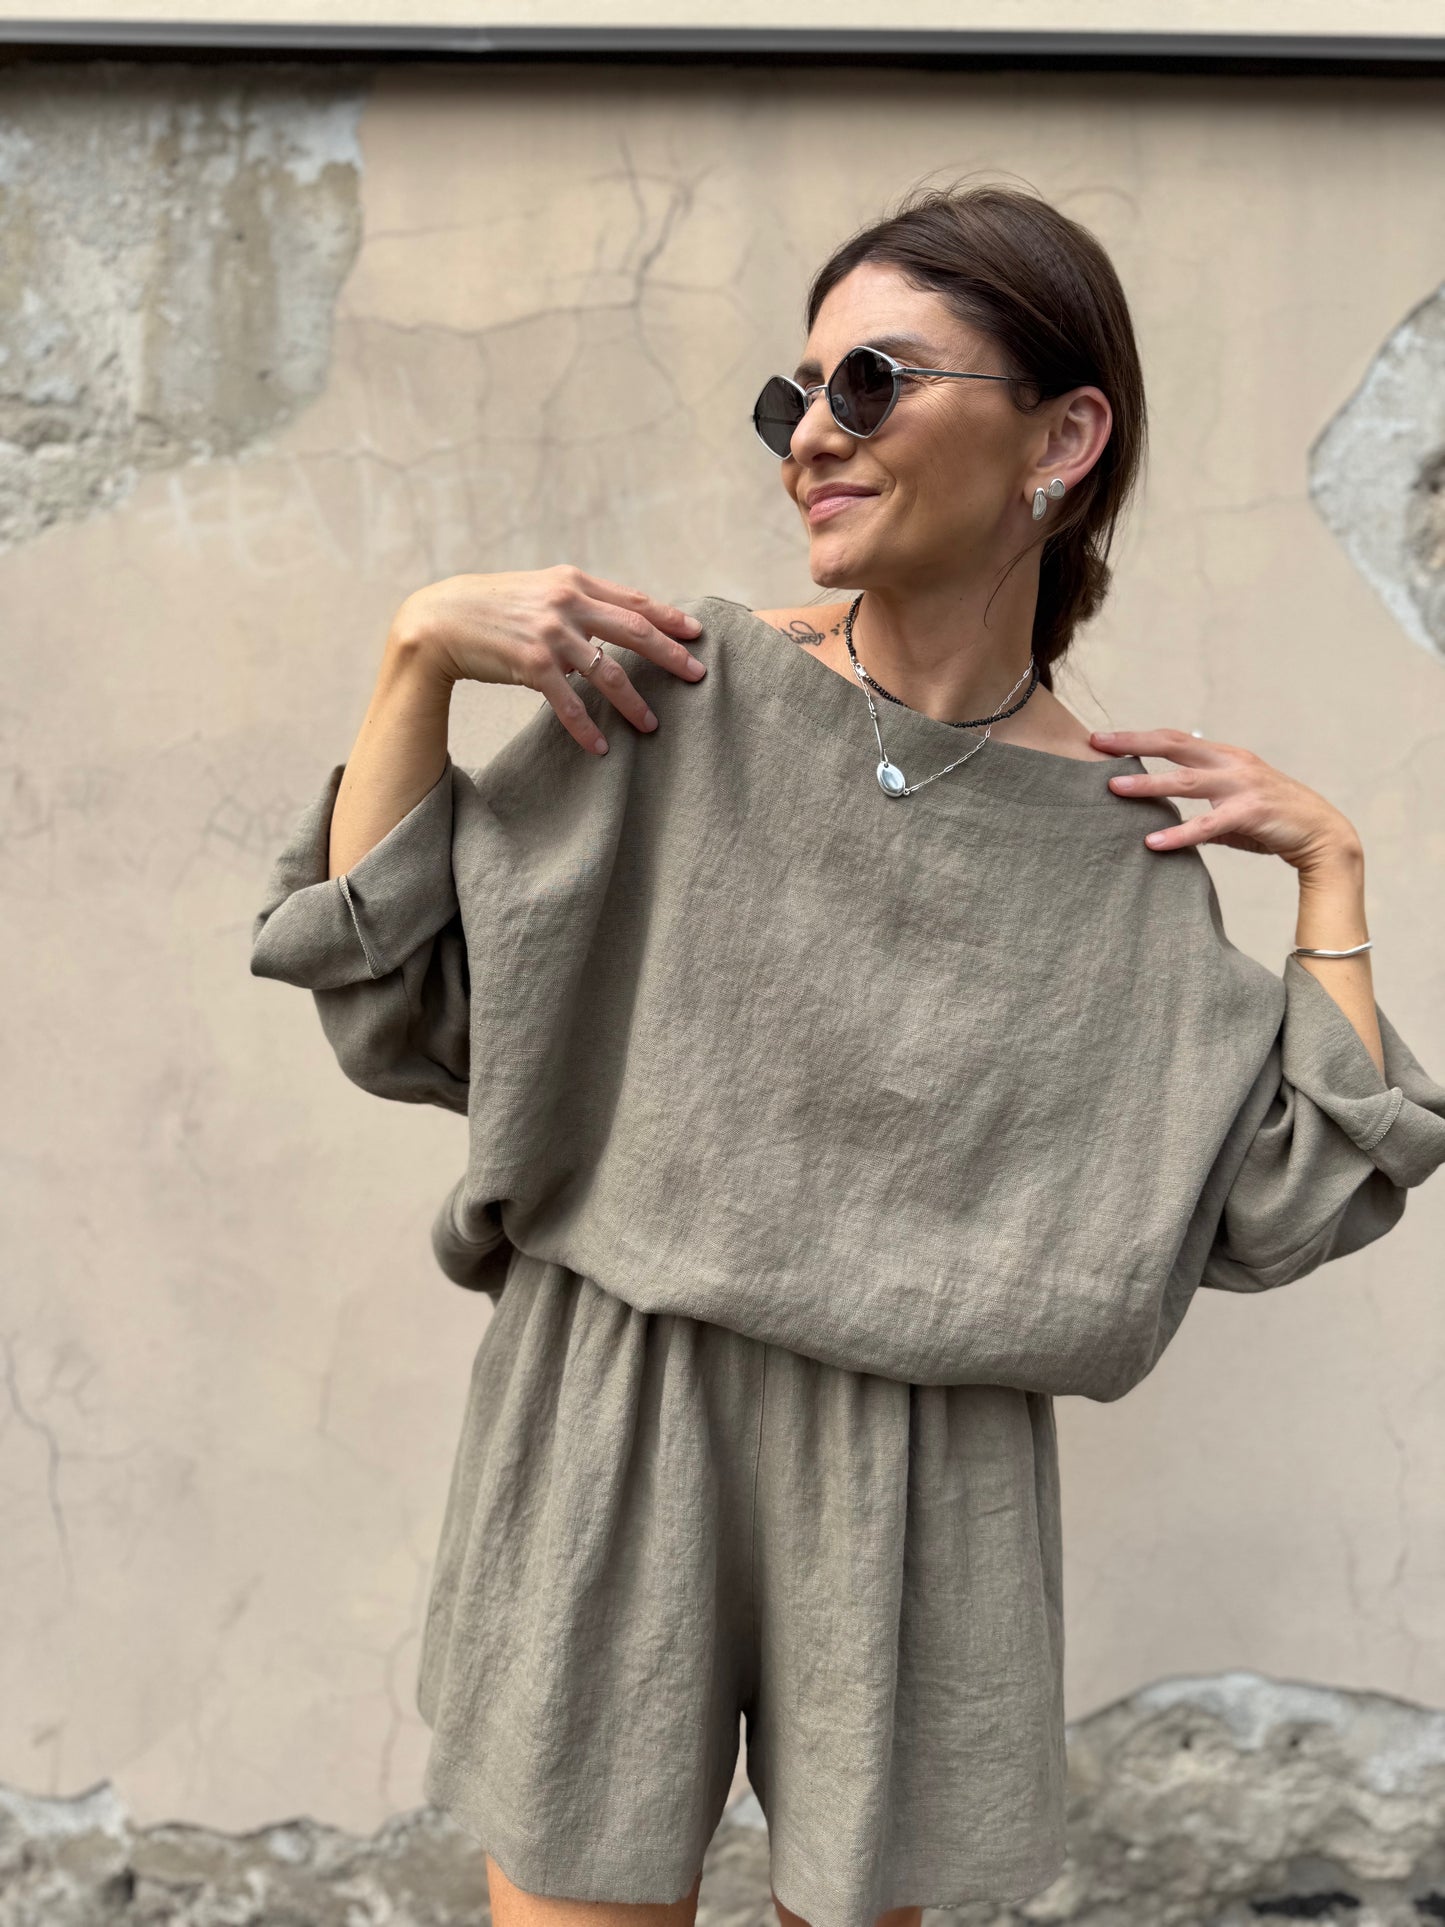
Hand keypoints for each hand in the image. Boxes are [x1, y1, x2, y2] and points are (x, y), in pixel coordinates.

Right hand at [393, 563, 707, 755]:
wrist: (438, 620)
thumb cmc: (491, 609)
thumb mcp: (538, 593)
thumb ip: (576, 606)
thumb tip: (611, 635)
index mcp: (573, 583)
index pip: (634, 601)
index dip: (669, 617)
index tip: (697, 633)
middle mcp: (567, 603)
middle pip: (635, 631)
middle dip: (671, 654)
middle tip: (697, 675)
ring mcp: (551, 634)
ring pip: (610, 672)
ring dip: (634, 702)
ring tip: (651, 725)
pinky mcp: (531, 664)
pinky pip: (570, 703)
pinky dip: (587, 727)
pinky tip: (601, 747)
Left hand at [1087, 728, 1363, 872]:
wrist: (1322, 835)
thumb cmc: (1273, 822)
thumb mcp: (1233, 807)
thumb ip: (1202, 808)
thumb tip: (1168, 822)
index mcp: (1226, 757)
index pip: (1175, 740)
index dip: (1139, 737)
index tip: (1104, 739)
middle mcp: (1233, 764)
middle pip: (1174, 747)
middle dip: (1133, 743)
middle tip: (1096, 745)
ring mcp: (1243, 786)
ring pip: (1186, 781)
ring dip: (1148, 783)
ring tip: (1115, 788)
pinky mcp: (1251, 813)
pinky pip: (1207, 825)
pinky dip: (1179, 833)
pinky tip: (1153, 842)